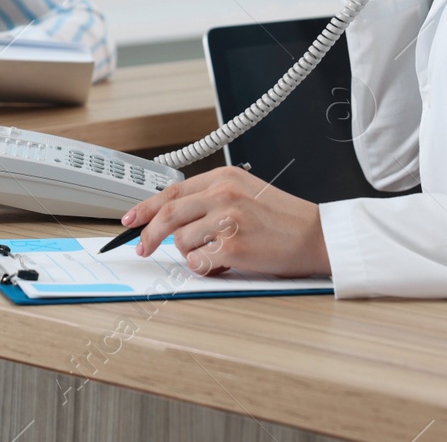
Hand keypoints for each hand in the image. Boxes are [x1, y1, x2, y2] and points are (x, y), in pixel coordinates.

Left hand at [123, 167, 330, 277]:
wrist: (317, 235)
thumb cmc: (282, 218)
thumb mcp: (245, 193)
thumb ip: (210, 199)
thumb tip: (171, 218)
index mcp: (224, 177)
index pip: (172, 191)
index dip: (145, 207)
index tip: (130, 220)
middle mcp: (223, 194)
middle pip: (167, 214)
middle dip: (149, 234)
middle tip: (142, 247)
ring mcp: (227, 220)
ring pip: (181, 241)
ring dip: (191, 253)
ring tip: (217, 252)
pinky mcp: (233, 247)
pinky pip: (198, 262)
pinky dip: (205, 268)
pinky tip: (225, 262)